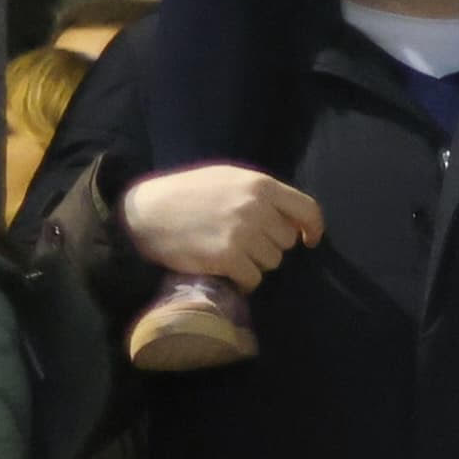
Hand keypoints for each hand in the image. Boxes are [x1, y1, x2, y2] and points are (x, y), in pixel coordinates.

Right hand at [125, 163, 322, 291]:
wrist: (146, 213)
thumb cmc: (187, 193)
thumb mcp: (226, 178)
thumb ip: (259, 193)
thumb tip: (292, 217)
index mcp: (260, 184)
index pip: (307, 209)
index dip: (313, 228)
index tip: (309, 240)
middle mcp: (256, 207)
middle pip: (286, 241)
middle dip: (269, 245)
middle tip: (243, 242)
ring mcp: (243, 233)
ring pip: (272, 262)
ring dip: (255, 263)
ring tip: (229, 252)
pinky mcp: (228, 258)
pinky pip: (253, 279)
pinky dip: (242, 281)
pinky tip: (225, 270)